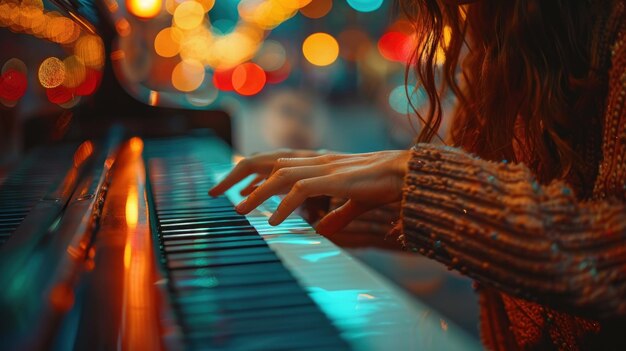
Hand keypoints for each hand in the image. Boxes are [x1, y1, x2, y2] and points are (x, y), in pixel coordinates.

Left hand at [209, 150, 410, 234]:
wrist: (407, 174)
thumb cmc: (384, 185)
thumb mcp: (354, 202)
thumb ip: (336, 215)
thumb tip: (322, 229)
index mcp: (319, 163)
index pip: (276, 163)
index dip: (254, 176)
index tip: (238, 193)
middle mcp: (316, 161)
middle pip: (267, 162)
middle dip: (238, 176)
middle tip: (216, 193)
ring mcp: (324, 168)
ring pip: (279, 175)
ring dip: (256, 193)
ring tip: (238, 212)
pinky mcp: (334, 179)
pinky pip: (301, 190)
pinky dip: (284, 205)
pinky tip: (273, 221)